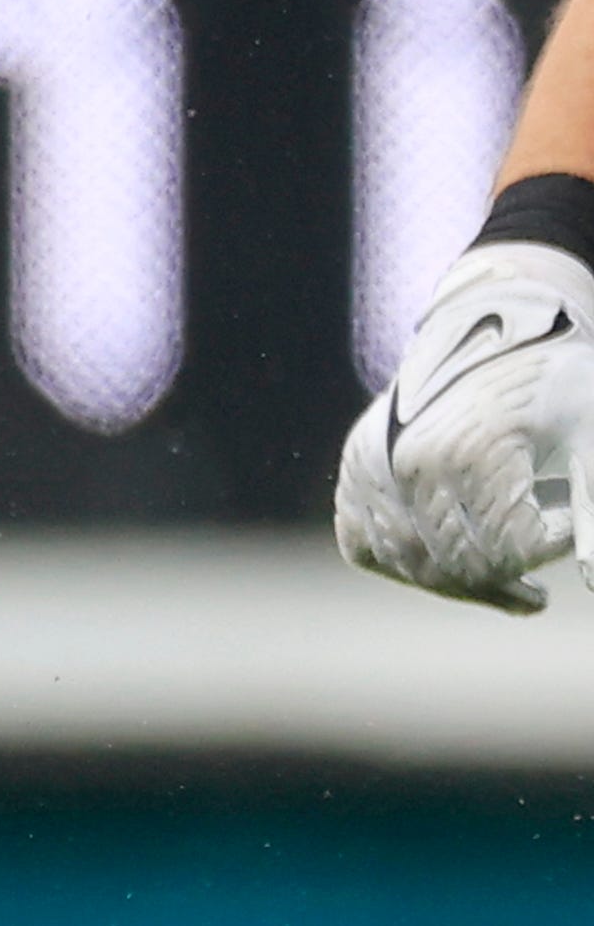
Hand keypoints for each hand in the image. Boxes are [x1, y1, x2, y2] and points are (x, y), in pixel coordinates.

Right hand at [339, 235, 593, 611]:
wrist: (493, 326)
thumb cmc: (553, 382)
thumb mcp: (590, 437)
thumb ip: (593, 507)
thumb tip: (592, 580)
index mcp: (473, 451)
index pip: (506, 548)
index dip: (545, 555)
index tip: (568, 534)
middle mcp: (413, 462)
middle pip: (456, 564)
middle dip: (501, 587)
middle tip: (534, 599)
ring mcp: (376, 467)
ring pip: (412, 563)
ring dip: (457, 586)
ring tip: (500, 588)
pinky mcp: (355, 470)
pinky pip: (365, 544)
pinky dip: (398, 563)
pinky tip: (438, 565)